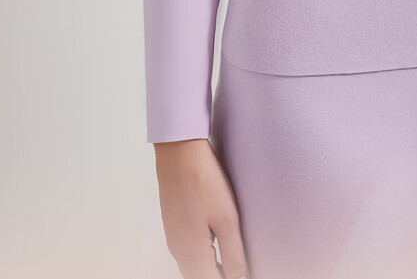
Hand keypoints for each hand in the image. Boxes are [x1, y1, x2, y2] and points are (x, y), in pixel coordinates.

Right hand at [154, 138, 249, 278]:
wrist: (179, 151)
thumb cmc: (203, 180)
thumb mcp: (227, 220)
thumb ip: (233, 255)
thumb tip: (239, 278)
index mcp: (191, 253)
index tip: (243, 273)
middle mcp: (178, 249)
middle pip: (199, 276)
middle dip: (218, 275)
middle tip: (238, 268)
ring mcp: (173, 236)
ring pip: (191, 266)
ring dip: (209, 268)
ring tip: (230, 261)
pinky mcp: (173, 223)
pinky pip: (186, 251)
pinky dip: (201, 256)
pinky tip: (214, 243)